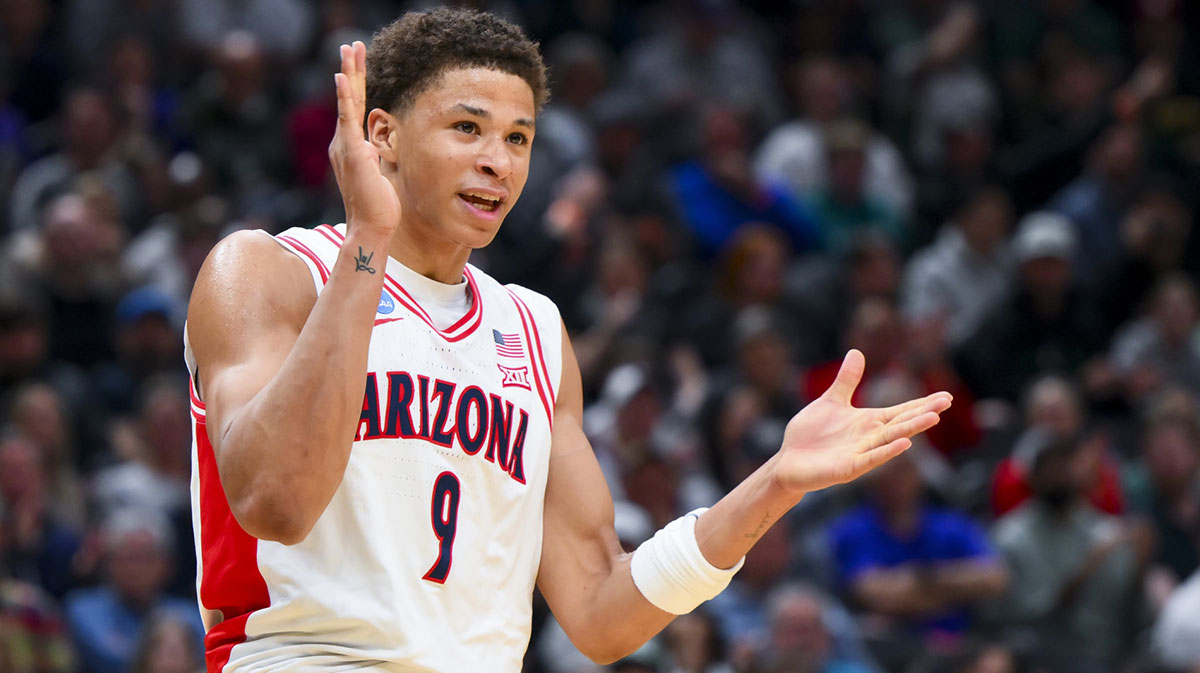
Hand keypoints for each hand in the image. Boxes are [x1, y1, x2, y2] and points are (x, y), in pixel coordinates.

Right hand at [329, 41, 400, 236]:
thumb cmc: (378, 206)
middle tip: (352, 45)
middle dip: (351, 69)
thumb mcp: (377, 173)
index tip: (358, 62)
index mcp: (351, 146)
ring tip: (349, 49)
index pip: (354, 108)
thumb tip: (375, 147)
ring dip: (348, 72)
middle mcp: (343, 142)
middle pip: (348, 98)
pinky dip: (343, 96)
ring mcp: (345, 145)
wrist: (372, 226)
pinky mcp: (351, 151)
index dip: (356, 84)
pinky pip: (346, 117)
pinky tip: (342, 77)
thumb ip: (374, 156)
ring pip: (347, 101)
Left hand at [774, 350, 950, 495]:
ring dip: (911, 430)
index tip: (945, 397)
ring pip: (889, 440)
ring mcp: (860, 454)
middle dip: (923, 414)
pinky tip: (904, 444)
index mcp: (868, 422)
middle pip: (900, 424)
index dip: (921, 405)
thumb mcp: (831, 401)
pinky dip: (886, 452)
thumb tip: (857, 351)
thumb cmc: (810, 434)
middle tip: (946, 404)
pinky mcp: (847, 469)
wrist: (788, 460)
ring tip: (932, 419)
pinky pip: (869, 460)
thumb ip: (847, 380)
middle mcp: (869, 438)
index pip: (900, 412)